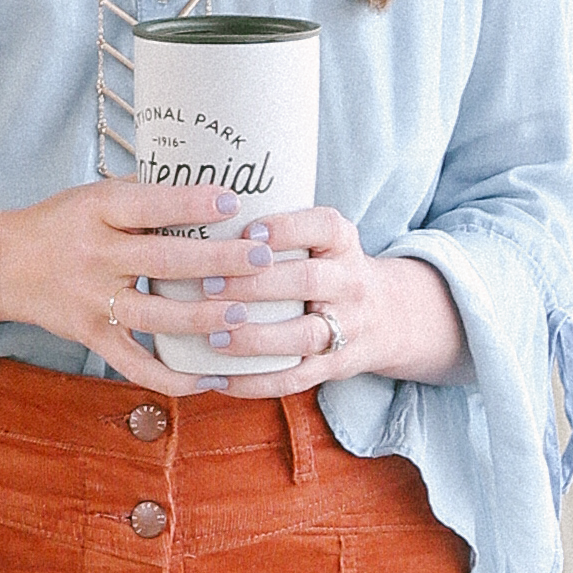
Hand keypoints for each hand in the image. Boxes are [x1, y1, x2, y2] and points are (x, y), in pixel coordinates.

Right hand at [0, 173, 266, 383]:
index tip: (232, 201)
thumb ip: (147, 194)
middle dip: (217, 260)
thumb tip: (214, 191)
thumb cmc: (62, 223)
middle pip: (162, 261)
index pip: (148, 205)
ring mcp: (92, 302)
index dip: (190, 204)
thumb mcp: (95, 195)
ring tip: (244, 314)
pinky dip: (173, 377)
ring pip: (154, 316)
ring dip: (202, 318)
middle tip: (261, 258)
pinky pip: (135, 365)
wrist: (3, 265)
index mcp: (97, 212)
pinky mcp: (92, 337)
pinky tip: (212, 377)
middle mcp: (94, 257)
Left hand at [109, 198, 467, 396]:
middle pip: (308, 281)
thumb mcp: (318, 234)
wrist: (387, 316)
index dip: (285, 228)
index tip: (245, 228)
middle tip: (208, 284)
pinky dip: (256, 382)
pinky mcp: (334, 366)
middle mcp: (350, 281)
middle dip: (258, 285)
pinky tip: (218, 379)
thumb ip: (273, 220)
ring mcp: (346, 327)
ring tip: (212, 337)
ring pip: (304, 335)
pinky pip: (296, 379)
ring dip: (256, 338)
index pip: (322, 226)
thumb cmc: (325, 264)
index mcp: (341, 240)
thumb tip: (185, 190)